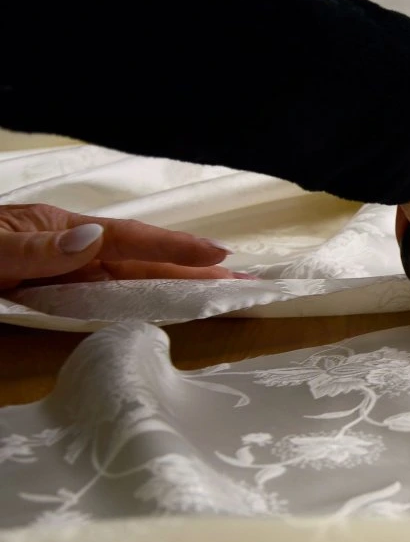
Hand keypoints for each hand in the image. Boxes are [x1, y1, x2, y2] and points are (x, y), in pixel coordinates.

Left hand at [0, 203, 242, 292]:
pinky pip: (101, 302)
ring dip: (172, 288)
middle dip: (191, 269)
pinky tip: (159, 311)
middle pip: (138, 261)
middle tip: (244, 280)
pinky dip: (136, 305)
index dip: (175, 249)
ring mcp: (57, 275)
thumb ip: (32, 249)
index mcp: (56, 230)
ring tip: (217, 294)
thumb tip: (96, 238)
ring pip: (126, 283)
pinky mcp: (47, 298)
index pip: (127, 240)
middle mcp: (65, 250)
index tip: (221, 258)